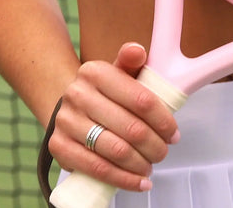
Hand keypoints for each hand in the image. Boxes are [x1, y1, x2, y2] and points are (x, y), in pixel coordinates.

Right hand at [49, 43, 179, 192]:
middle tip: (164, 152)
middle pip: (131, 128)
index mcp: (96, 71)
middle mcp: (77, 94)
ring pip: (115, 150)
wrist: (70, 107)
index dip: (163, 121)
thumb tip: (137, 50)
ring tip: (151, 165)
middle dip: (155, 145)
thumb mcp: (121, 73)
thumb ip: (132, 61)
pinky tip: (139, 182)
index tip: (174, 134)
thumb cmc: (107, 92)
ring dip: (140, 163)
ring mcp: (66, 121)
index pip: (141, 99)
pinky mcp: (58, 147)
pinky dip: (122, 179)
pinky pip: (96, 169)